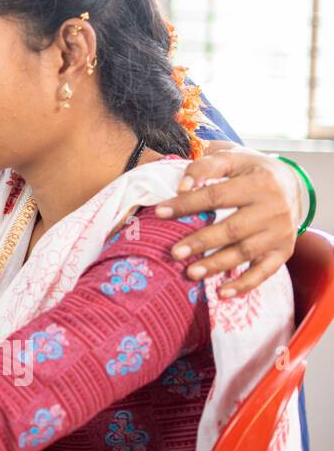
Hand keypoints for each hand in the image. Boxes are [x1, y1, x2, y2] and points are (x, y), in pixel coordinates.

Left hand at [154, 142, 299, 296]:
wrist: (291, 183)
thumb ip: (205, 166)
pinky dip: (243, 284)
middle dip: (202, 241)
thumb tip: (181, 185)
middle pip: (233, 228)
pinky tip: (221, 293)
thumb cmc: (249, 170)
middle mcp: (274, 208)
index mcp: (259, 182)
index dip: (187, 204)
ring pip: (246, 252)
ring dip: (217, 265)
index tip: (160, 212)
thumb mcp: (231, 157)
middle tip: (174, 252)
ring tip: (190, 273)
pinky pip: (264, 272)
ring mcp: (281, 232)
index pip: (217, 195)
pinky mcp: (284, 250)